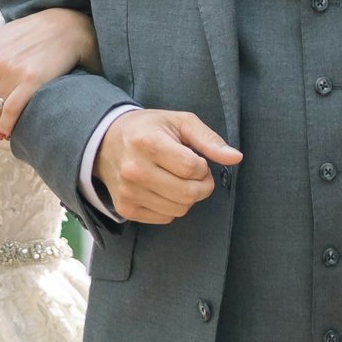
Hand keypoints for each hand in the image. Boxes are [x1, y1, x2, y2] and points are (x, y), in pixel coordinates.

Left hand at [0, 7, 99, 143]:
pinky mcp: (31, 80)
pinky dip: (8, 125)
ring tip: (11, 124)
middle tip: (4, 120)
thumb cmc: (34, 35)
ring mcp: (11, 70)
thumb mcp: (2, 43)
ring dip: (1, 120)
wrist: (67, 26)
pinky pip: (11, 111)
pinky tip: (9, 132)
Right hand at [95, 106, 241, 226]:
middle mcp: (134, 170)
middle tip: (196, 175)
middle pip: (188, 193)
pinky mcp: (126, 208)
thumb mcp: (180, 122)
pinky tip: (163, 189)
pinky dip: (171, 206)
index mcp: (147, 143)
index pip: (192, 168)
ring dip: (187, 197)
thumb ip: (209, 139)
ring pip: (179, 209)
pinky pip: (165, 218)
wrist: (105, 141)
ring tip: (177, 180)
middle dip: (202, 185)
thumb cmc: (149, 129)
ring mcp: (128, 192)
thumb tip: (236, 158)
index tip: (197, 159)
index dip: (203, 166)